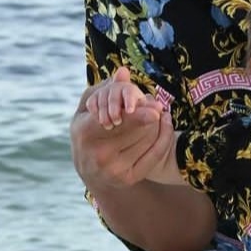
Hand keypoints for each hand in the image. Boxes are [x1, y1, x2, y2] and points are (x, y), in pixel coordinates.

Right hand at [71, 70, 174, 190]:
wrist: (90, 172)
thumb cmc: (88, 133)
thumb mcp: (87, 111)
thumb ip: (104, 89)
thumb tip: (124, 72)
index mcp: (85, 133)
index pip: (115, 123)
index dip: (137, 117)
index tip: (155, 110)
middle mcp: (99, 155)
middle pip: (136, 130)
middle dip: (149, 116)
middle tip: (157, 106)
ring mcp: (114, 170)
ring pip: (147, 141)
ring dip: (156, 125)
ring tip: (158, 114)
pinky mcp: (129, 178)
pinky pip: (155, 155)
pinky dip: (164, 138)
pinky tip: (166, 125)